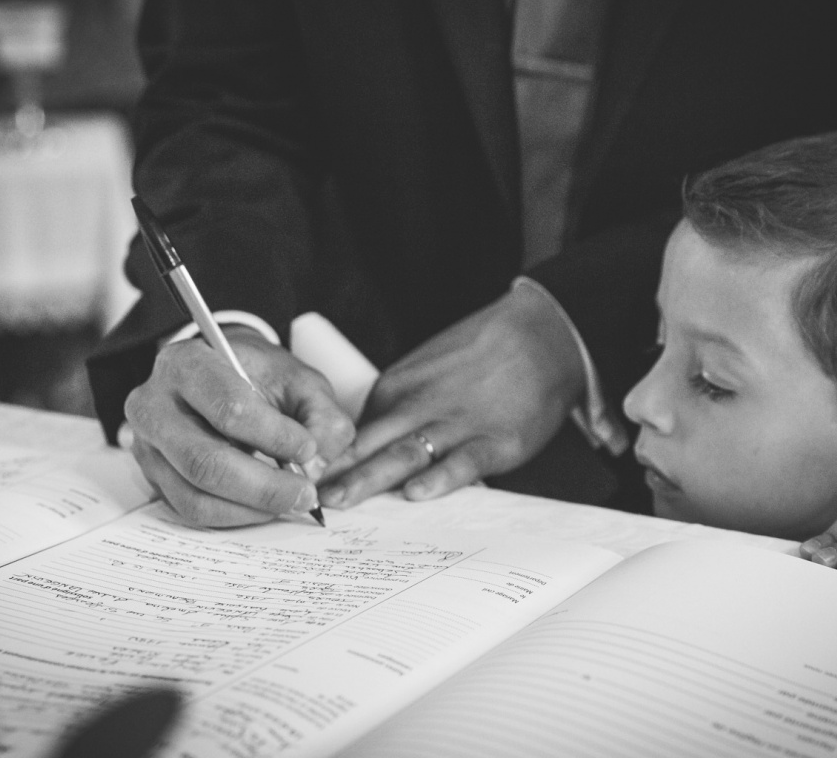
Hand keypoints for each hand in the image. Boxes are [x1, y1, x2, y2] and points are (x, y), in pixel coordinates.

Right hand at [124, 328, 355, 525]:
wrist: (223, 375)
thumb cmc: (259, 376)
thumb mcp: (300, 380)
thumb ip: (320, 417)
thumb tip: (316, 467)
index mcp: (187, 364)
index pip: (228, 408)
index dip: (274, 436)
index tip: (308, 448)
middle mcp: (153, 405)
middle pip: (205, 461)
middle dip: (264, 486)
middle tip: (305, 493)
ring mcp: (148, 445)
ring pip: (195, 494)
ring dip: (251, 508)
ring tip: (290, 502)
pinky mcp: (154, 476)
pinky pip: (191, 509)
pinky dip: (234, 516)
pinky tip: (264, 507)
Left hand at [320, 284, 585, 507]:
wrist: (541, 335)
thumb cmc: (481, 358)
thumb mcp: (425, 374)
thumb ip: (395, 410)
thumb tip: (363, 450)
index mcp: (397, 390)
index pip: (351, 433)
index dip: (323, 461)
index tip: (295, 484)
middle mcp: (419, 407)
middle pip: (367, 443)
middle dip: (332, 472)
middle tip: (299, 495)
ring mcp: (456, 425)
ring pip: (404, 453)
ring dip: (369, 478)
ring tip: (339, 500)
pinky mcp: (494, 441)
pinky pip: (462, 462)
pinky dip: (439, 477)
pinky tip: (417, 493)